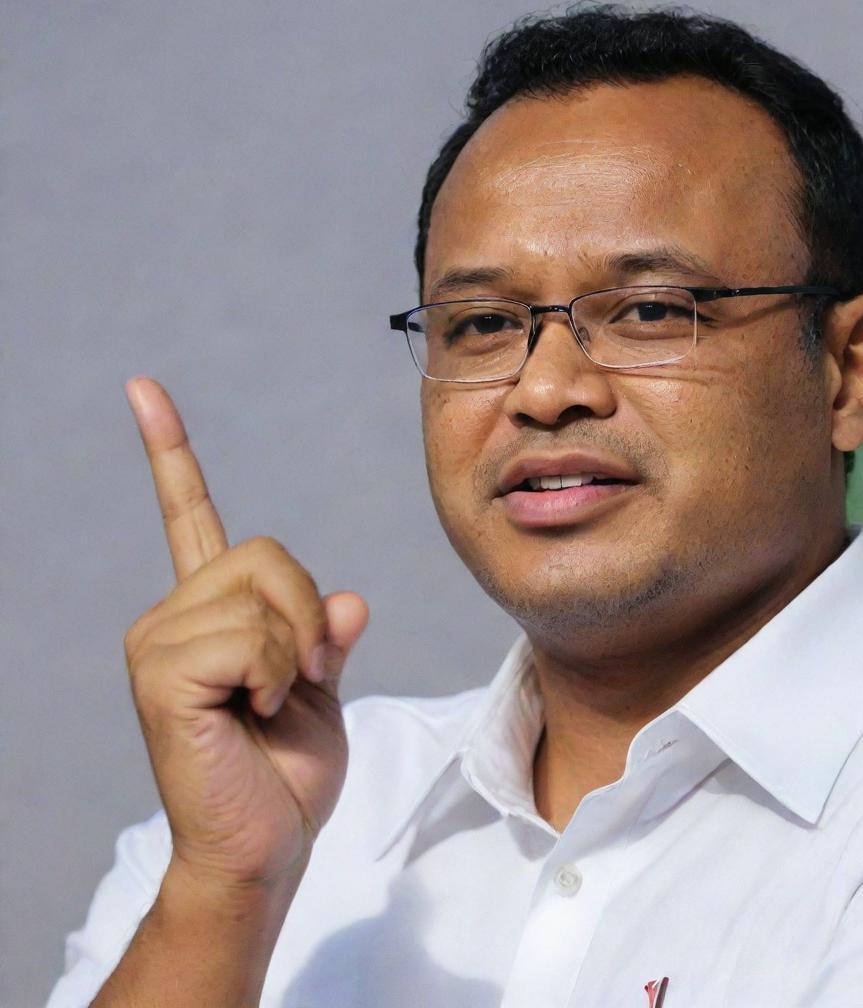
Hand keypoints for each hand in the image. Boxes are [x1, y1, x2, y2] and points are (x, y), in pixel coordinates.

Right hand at [121, 376, 367, 890]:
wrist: (266, 846)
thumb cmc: (288, 774)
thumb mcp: (321, 691)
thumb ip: (325, 636)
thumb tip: (345, 599)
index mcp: (211, 612)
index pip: (189, 514)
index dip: (169, 452)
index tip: (143, 389)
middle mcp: (174, 613)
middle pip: (269, 552)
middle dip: (307, 616)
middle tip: (299, 680)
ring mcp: (159, 639)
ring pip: (264, 592)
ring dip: (295, 652)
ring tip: (273, 701)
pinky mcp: (160, 671)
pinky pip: (249, 635)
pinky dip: (275, 673)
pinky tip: (254, 710)